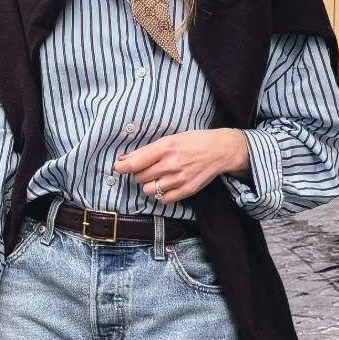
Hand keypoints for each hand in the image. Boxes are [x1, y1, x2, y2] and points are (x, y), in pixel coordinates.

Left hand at [114, 128, 248, 205]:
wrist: (220, 150)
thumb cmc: (193, 142)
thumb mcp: (170, 139)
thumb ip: (146, 151)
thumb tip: (123, 159)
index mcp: (166, 147)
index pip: (135, 163)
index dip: (123, 167)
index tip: (119, 167)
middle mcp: (172, 164)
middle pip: (139, 178)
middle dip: (138, 174)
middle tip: (146, 169)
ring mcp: (180, 179)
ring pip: (148, 190)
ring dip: (149, 185)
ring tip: (158, 178)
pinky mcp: (187, 190)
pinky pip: (163, 200)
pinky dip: (161, 195)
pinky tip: (167, 186)